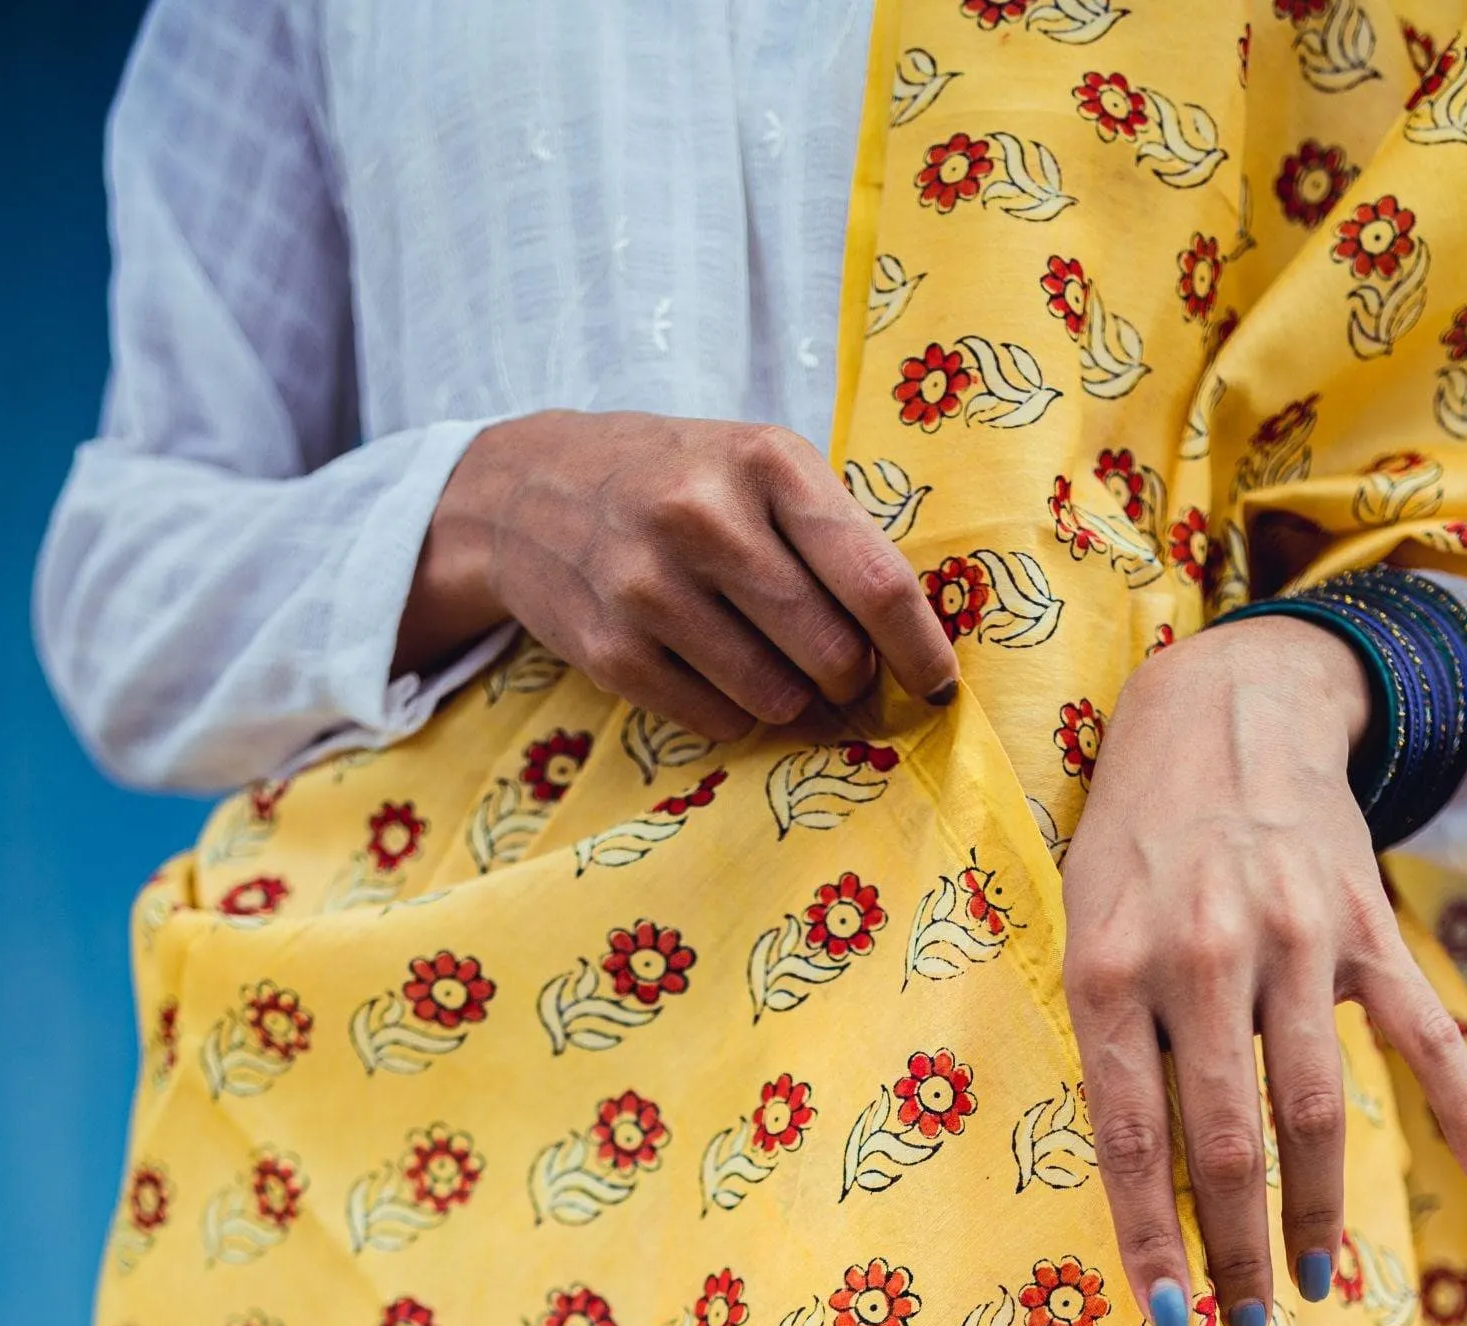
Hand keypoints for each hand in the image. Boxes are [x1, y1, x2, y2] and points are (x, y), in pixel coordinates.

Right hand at [394, 410, 961, 738]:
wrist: (527, 489)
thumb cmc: (676, 479)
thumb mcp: (758, 465)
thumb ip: (834, 536)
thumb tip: (908, 646)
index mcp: (766, 462)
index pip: (874, 582)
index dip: (920, 649)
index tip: (938, 685)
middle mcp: (705, 520)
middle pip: (831, 654)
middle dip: (850, 678)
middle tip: (837, 667)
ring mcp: (650, 589)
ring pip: (776, 699)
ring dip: (793, 700)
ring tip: (769, 661)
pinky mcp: (612, 651)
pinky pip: (717, 722)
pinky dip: (735, 714)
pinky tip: (713, 671)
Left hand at [1057, 615, 1466, 1325]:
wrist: (1222, 713)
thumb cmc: (1134, 848)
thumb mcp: (1084, 930)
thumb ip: (1109, 1044)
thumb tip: (1143, 1185)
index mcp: (1112, 971)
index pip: (1131, 1136)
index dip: (1152, 1238)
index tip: (1170, 1321)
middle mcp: (1201, 959)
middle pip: (1226, 1141)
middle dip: (1239, 1251)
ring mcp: (1291, 942)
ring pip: (1316, 1107)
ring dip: (1320, 1212)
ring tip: (1316, 1285)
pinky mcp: (1364, 925)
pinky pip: (1419, 1029)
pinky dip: (1457, 1101)